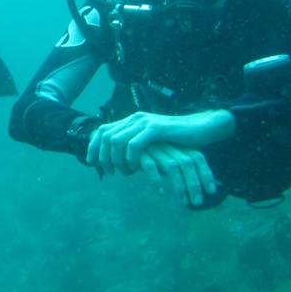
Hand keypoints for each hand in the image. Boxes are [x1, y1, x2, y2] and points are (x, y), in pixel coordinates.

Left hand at [86, 110, 234, 173]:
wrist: (199, 128)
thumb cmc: (175, 139)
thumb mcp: (150, 141)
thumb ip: (134, 145)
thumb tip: (116, 160)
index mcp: (130, 120)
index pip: (102, 130)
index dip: (93, 146)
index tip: (91, 163)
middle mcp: (134, 118)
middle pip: (105, 136)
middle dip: (102, 156)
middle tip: (108, 173)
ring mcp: (144, 122)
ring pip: (116, 140)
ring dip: (115, 159)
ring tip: (121, 172)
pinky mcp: (156, 128)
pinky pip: (135, 143)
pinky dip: (130, 157)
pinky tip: (134, 167)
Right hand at [139, 142, 216, 207]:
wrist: (114, 139)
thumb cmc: (140, 154)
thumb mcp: (160, 160)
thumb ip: (173, 169)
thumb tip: (192, 187)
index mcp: (175, 146)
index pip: (197, 156)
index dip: (206, 173)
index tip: (212, 191)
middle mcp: (167, 146)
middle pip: (187, 162)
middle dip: (195, 184)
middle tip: (197, 203)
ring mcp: (153, 147)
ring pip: (172, 166)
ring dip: (180, 185)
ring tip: (183, 202)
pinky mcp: (138, 152)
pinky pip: (150, 167)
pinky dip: (157, 180)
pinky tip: (161, 192)